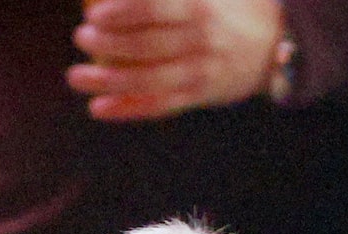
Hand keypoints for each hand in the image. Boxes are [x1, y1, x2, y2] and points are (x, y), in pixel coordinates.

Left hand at [66, 0, 283, 122]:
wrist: (272, 44)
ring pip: (148, 80)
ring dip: (107, 81)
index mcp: (199, 7)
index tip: (94, 14)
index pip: (155, 7)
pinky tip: (97, 108)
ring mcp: (200, 72)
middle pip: (146, 45)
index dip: (122, 11)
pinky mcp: (198, 96)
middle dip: (107, 43)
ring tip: (75, 76)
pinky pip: (158, 105)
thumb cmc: (224, 8)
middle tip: (81, 36)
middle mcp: (201, 40)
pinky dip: (126, 109)